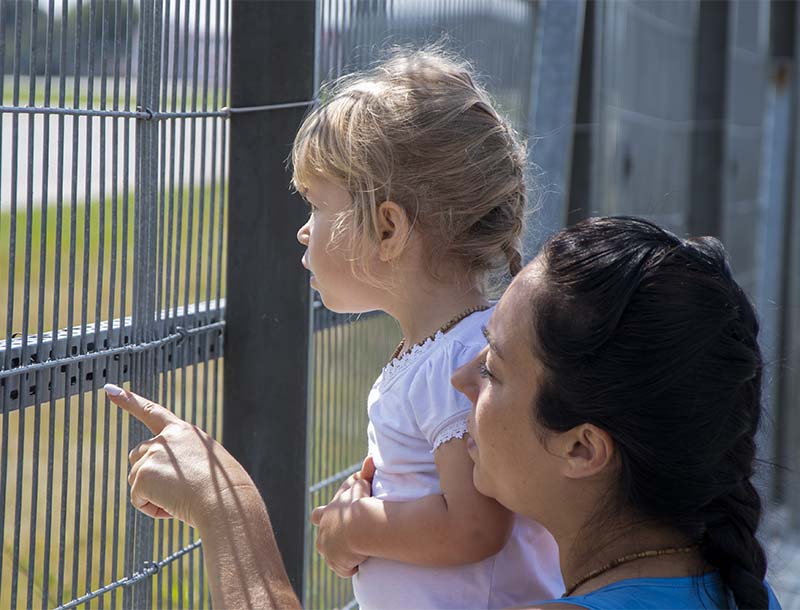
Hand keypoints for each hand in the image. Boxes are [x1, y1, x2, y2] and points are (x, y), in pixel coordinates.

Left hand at [104, 384, 255, 528]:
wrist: (226, 500)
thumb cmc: (223, 490)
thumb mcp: (205, 464)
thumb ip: (180, 461)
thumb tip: (158, 478)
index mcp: (184, 432)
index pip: (153, 412)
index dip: (130, 401)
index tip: (110, 390)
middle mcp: (166, 438)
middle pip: (138, 455)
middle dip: (147, 474)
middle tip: (176, 492)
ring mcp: (154, 454)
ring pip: (136, 479)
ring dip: (153, 495)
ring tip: (181, 500)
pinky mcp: (144, 475)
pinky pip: (138, 499)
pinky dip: (152, 508)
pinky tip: (173, 507)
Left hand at [310, 456, 374, 576]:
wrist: (360, 526)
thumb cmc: (360, 503)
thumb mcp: (361, 485)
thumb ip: (365, 474)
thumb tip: (371, 458)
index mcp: (326, 514)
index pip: (318, 515)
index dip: (323, 517)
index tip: (329, 518)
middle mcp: (323, 533)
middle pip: (320, 540)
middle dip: (328, 540)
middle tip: (341, 540)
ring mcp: (329, 551)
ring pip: (329, 555)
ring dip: (339, 554)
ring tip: (353, 554)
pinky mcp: (338, 564)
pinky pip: (344, 569)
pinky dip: (350, 567)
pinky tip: (360, 565)